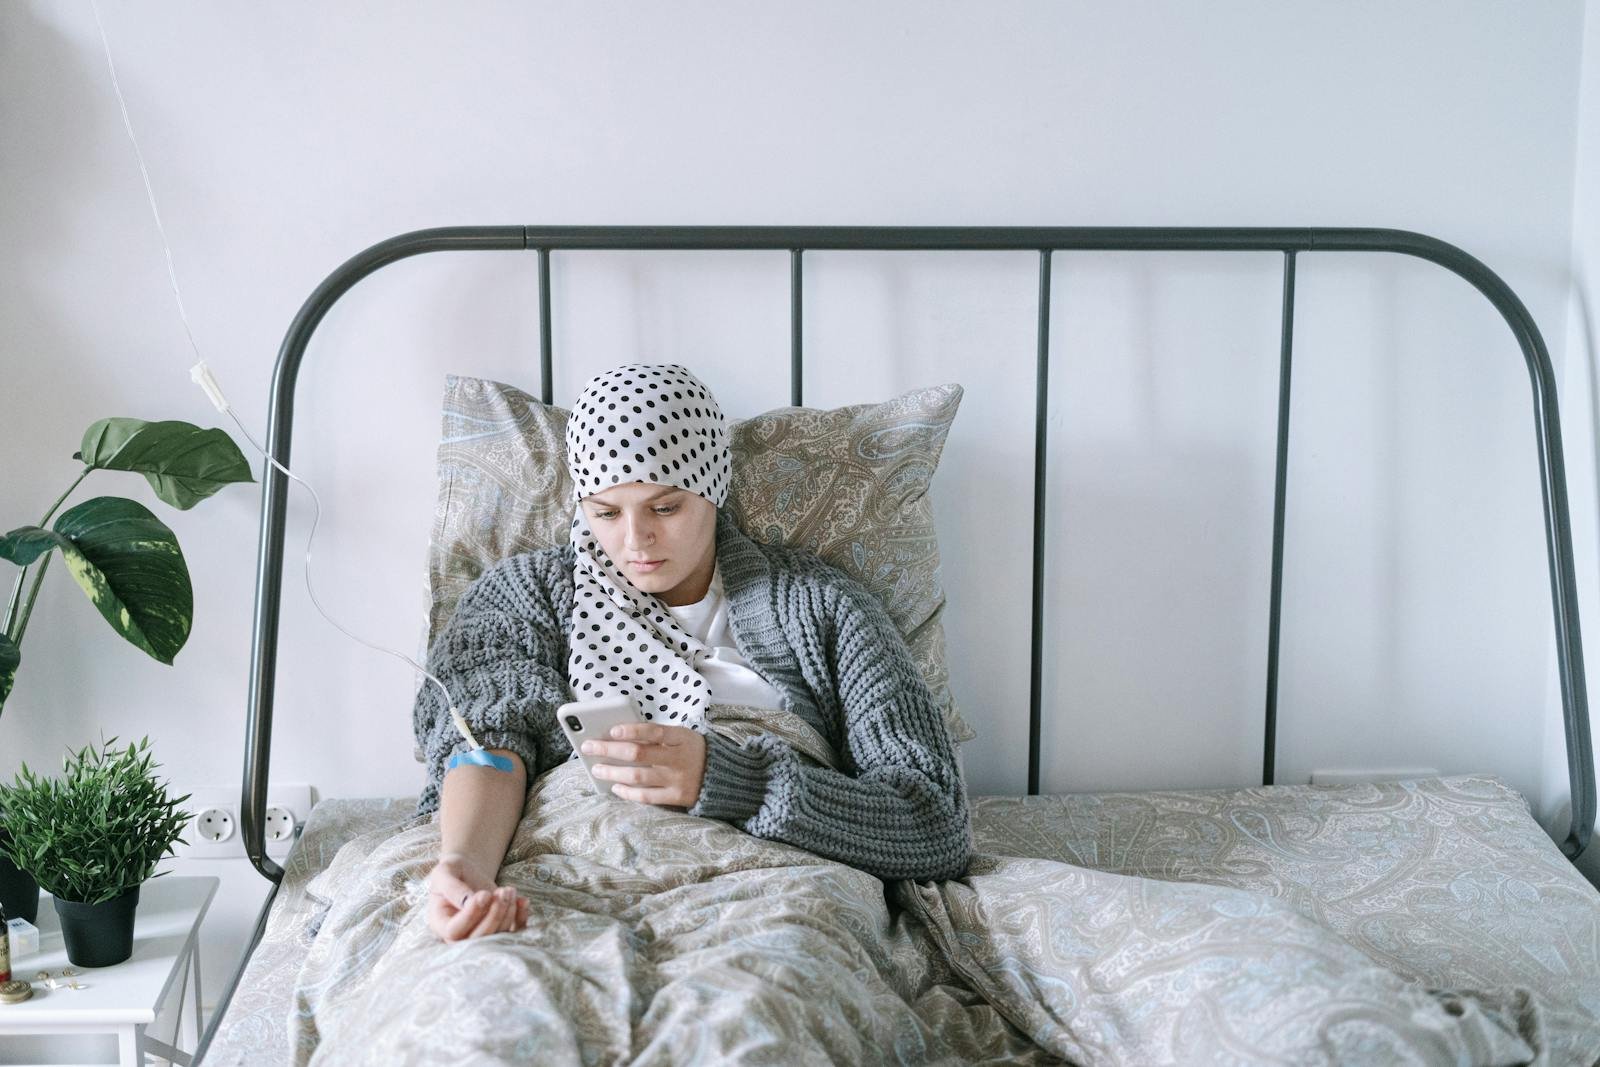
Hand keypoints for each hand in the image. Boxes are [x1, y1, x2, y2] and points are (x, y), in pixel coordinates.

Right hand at [425, 852, 528, 941]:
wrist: (466, 872)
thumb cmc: (452, 871)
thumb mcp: (445, 872)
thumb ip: (453, 887)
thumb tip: (470, 901)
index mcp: (440, 923)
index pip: (454, 931)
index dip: (471, 916)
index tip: (484, 894)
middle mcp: (459, 934)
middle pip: (478, 938)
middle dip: (494, 915)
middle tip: (503, 892)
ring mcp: (479, 932)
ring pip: (497, 935)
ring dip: (508, 913)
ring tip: (508, 890)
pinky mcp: (497, 927)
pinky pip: (512, 931)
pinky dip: (521, 918)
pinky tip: (522, 900)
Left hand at [581, 722, 706, 807]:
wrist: (723, 776)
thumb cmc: (692, 751)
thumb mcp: (682, 736)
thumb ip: (657, 736)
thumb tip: (619, 736)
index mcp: (681, 738)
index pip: (654, 731)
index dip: (632, 730)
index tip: (612, 730)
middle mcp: (679, 758)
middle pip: (639, 754)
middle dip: (610, 749)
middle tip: (589, 747)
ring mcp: (677, 780)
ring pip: (638, 776)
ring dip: (613, 772)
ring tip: (597, 768)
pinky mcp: (676, 797)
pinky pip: (646, 797)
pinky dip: (628, 792)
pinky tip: (615, 786)